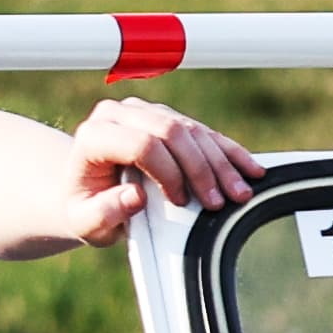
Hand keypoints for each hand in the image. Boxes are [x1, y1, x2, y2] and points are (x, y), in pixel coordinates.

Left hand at [63, 94, 265, 246]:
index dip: (167, 173)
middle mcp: (119, 115)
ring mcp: (144, 112)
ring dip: (220, 163)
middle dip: (201, 168)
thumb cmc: (83, 207)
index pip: (142, 144)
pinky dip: (228, 152)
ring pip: (192, 129)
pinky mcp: (166, 118)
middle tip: (217, 201)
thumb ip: (104, 212)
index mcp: (95, 134)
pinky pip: (203, 131)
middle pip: (172, 132)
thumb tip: (136, 197)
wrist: (84, 191)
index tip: (180, 201)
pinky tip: (249, 169)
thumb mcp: (83, 220)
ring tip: (239, 193)